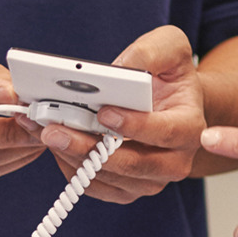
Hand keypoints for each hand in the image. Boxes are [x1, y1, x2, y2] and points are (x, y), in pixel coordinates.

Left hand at [26, 25, 206, 203]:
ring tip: (47, 133)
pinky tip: (54, 145)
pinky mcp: (126, 189)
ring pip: (109, 178)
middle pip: (132, 164)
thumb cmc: (169, 77)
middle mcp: (175, 160)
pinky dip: (70, 168)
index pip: (166, 132)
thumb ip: (153, 51)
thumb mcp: (171, 47)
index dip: (134, 125)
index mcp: (190, 126)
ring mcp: (150, 180)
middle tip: (55, 129)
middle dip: (90, 148)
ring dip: (73, 157)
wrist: (167, 103)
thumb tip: (123, 67)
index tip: (103, 112)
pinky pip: (95, 186)